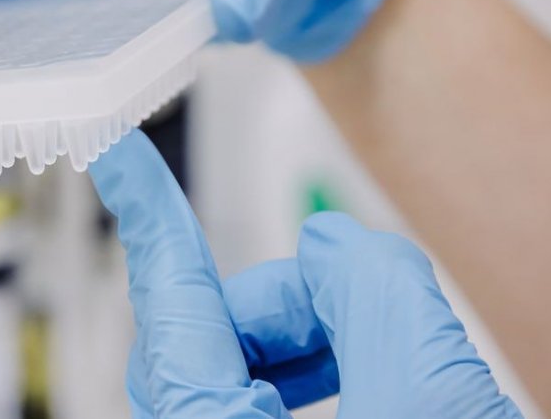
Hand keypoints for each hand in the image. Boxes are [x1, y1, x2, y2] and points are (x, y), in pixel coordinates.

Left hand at [89, 130, 521, 417]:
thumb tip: (329, 246)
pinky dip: (302, 377)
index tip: (119, 156)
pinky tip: (349, 379)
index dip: (148, 215)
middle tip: (347, 292)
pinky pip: (251, 405)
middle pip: (210, 342)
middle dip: (280, 303)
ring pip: (234, 373)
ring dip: (300, 343)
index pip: (171, 307)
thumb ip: (374, 294)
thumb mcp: (432, 402)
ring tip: (367, 347)